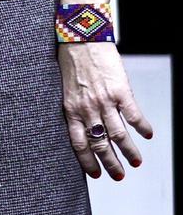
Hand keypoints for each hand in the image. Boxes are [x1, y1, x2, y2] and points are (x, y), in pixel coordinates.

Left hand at [60, 42, 155, 179]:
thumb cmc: (72, 62)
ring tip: (136, 162)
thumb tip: (86, 126)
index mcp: (71, 109)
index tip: (96, 174)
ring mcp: (104, 101)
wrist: (81, 39)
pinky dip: (142, 127)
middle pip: (99, 143)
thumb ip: (76, 108)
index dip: (87, 161)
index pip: (78, 143)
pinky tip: (148, 135)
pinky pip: (133, 115)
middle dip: (110, 163)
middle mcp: (87, 108)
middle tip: (119, 176)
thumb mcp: (67, 89)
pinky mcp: (120, 91)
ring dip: (129, 151)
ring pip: (118, 134)